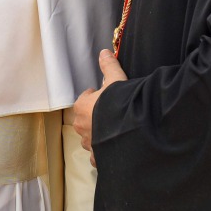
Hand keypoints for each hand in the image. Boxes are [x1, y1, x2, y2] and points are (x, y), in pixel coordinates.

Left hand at [72, 50, 127, 166]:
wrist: (130, 131)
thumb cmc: (119, 104)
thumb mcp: (116, 80)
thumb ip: (109, 66)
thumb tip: (104, 52)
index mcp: (81, 107)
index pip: (83, 99)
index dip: (94, 97)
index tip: (104, 96)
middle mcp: (80, 126)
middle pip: (85, 119)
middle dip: (94, 116)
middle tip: (110, 113)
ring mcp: (88, 143)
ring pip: (90, 138)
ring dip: (97, 134)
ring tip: (113, 130)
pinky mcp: (97, 157)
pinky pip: (97, 156)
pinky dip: (102, 153)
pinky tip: (112, 149)